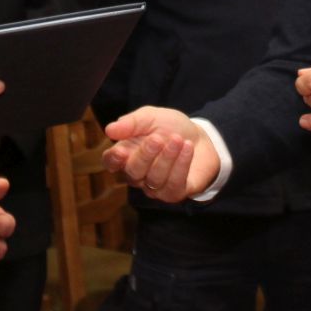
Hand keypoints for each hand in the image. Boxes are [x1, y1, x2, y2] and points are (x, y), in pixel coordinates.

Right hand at [103, 107, 219, 202]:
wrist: (201, 137)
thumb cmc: (170, 128)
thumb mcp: (151, 117)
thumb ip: (131, 123)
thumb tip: (109, 130)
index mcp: (127, 154)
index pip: (111, 162)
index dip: (113, 159)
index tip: (120, 151)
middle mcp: (138, 175)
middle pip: (133, 172)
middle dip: (146, 154)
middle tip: (158, 138)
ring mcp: (155, 187)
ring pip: (154, 179)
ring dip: (167, 157)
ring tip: (178, 139)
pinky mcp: (174, 193)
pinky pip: (174, 185)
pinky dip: (181, 165)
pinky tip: (188, 148)